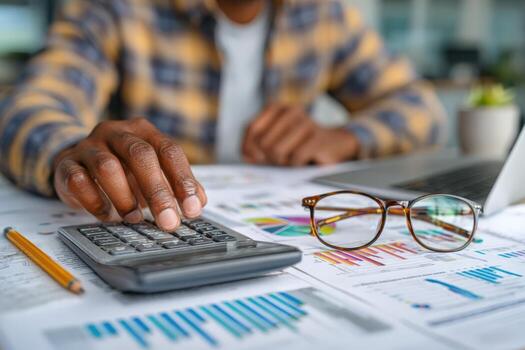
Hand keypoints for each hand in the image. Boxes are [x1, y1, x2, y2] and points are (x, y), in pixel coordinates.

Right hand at [53, 118, 206, 230]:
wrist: (77, 162)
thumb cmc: (123, 169)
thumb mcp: (152, 172)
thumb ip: (175, 185)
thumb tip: (198, 204)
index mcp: (143, 131)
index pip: (169, 151)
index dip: (183, 180)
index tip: (192, 209)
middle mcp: (116, 132)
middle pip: (140, 156)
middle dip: (157, 192)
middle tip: (168, 221)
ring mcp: (89, 146)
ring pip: (107, 167)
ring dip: (124, 198)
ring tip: (134, 218)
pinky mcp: (66, 164)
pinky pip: (78, 182)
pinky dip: (95, 203)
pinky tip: (107, 216)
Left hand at [242, 104, 358, 165]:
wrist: (334, 145)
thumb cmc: (299, 144)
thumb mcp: (274, 142)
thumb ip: (256, 147)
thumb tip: (246, 156)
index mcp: (278, 108)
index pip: (252, 129)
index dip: (249, 148)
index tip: (256, 158)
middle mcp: (292, 111)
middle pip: (264, 143)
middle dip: (269, 158)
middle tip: (280, 159)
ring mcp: (306, 123)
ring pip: (277, 152)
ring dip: (283, 162)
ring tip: (292, 160)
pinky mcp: (318, 139)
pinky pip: (295, 158)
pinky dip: (297, 165)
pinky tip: (305, 161)